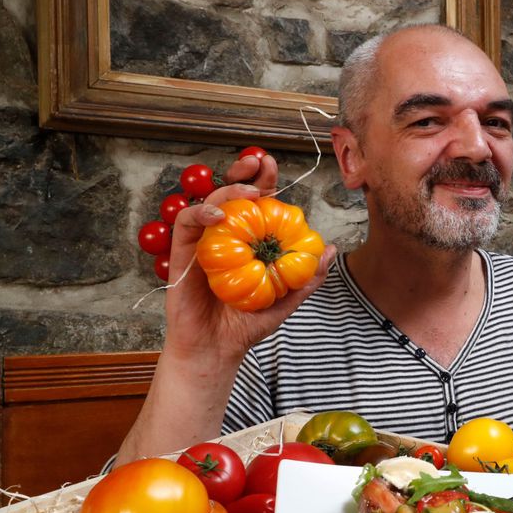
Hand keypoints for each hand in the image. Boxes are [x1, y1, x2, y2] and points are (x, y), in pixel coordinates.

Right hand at [161, 152, 335, 362]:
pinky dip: (200, 213)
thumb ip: (306, 278)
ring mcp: (202, 244)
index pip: (255, 203)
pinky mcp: (181, 254)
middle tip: (258, 161)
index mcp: (247, 242)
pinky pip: (186, 224)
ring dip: (228, 190)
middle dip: (244, 172)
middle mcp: (224, 237)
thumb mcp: (285, 301)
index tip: (272, 165)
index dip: (263, 181)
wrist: (216, 351)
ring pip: (208, 202)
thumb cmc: (246, 325)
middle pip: (230, 194)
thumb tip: (331, 251)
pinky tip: (217, 215)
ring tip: (250, 192)